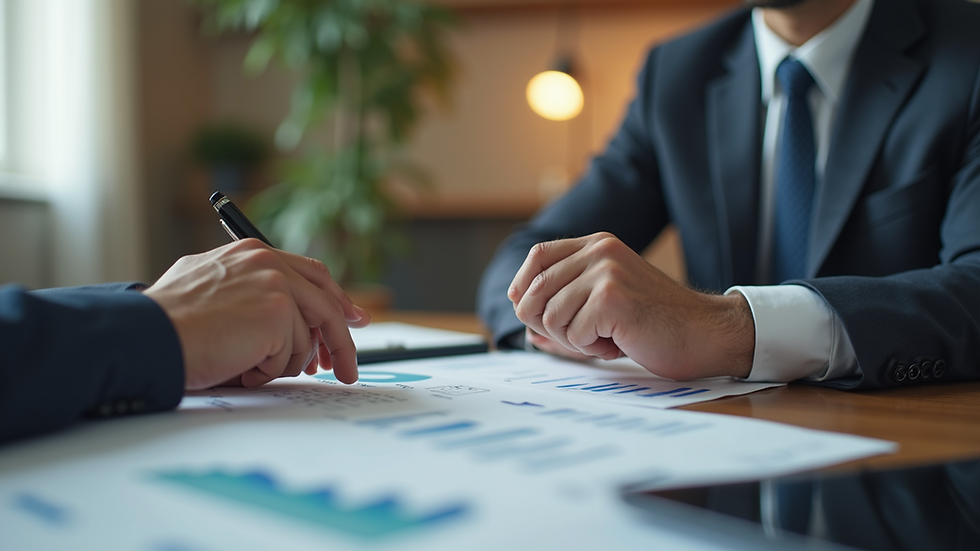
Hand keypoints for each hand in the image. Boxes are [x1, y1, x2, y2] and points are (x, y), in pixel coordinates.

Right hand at [144, 239, 369, 389]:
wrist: (147, 336)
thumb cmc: (169, 324)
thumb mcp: (212, 291)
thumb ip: (251, 292)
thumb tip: (290, 323)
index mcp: (252, 252)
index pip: (311, 275)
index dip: (335, 300)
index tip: (352, 320)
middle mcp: (268, 262)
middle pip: (326, 304)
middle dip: (341, 341)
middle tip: (348, 370)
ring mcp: (276, 285)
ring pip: (305, 340)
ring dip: (278, 364)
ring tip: (240, 364)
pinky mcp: (278, 313)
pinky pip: (290, 358)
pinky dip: (265, 372)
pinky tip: (237, 366)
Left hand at [508, 232, 753, 379]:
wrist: (705, 334)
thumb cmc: (656, 323)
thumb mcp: (606, 302)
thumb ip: (565, 304)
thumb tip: (522, 319)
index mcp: (598, 245)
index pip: (538, 255)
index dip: (523, 286)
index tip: (527, 309)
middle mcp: (599, 251)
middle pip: (535, 291)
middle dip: (545, 325)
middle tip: (580, 336)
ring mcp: (606, 272)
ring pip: (550, 317)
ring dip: (574, 340)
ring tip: (609, 336)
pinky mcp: (611, 298)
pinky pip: (572, 334)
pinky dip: (592, 348)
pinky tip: (620, 342)